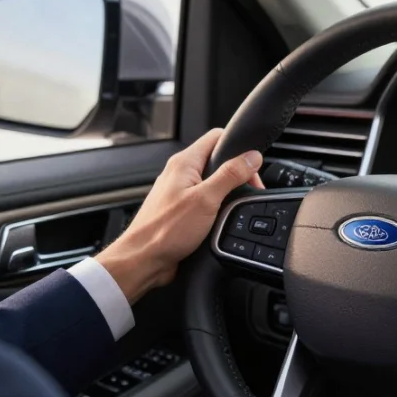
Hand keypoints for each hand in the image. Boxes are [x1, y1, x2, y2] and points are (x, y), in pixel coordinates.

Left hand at [94, 128, 263, 301]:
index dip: (239, 147)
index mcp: (184, 163)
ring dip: (227, 193)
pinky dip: (217, 208)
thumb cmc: (165, 231)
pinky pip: (206, 201)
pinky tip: (221, 221)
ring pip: (213, 183)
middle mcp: (180, 174)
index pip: (217, 137)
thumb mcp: (206, 199)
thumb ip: (230, 175)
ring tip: (233, 208)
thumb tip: (252, 157)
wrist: (144, 260)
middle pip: (217, 161)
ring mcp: (180, 192)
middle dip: (237, 174)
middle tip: (248, 191)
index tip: (252, 167)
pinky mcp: (181, 211)